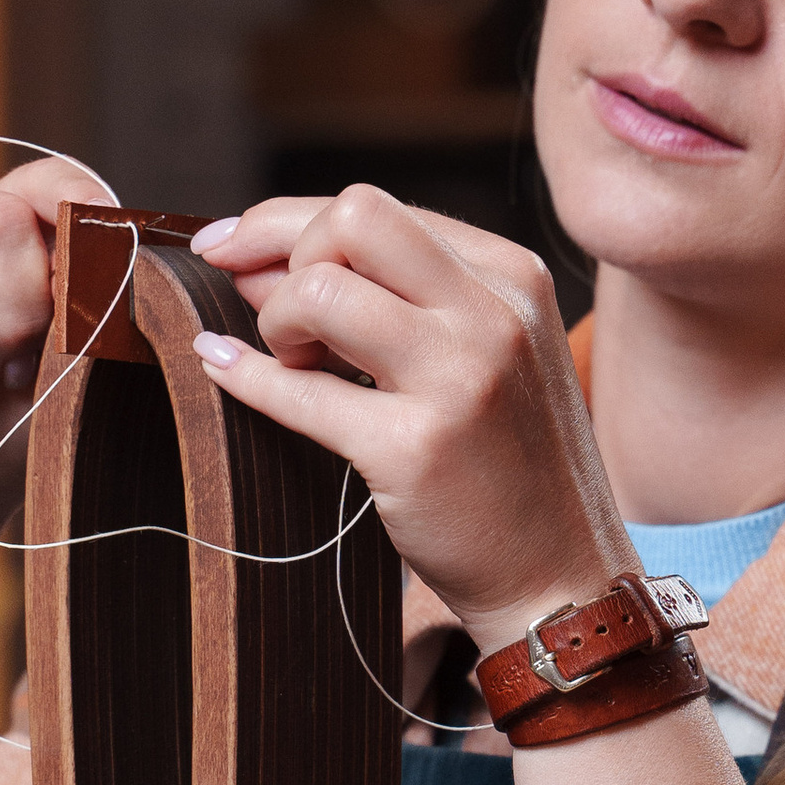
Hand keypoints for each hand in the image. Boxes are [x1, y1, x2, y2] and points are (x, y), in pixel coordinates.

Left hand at [191, 188, 633, 645]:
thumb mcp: (482, 358)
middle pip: (352, 219)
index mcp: (512, 279)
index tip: (231, 245)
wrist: (563, 577)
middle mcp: (494, 314)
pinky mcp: (416, 449)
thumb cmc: (509, 468)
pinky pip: (297, 391)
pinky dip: (244, 376)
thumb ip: (392, 301)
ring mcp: (460, 379)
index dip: (287, 223)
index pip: (377, 207)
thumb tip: (257, 262)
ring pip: (321, 290)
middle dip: (287, 256)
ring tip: (298, 367)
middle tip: (281, 322)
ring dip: (279, 324)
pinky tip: (221, 370)